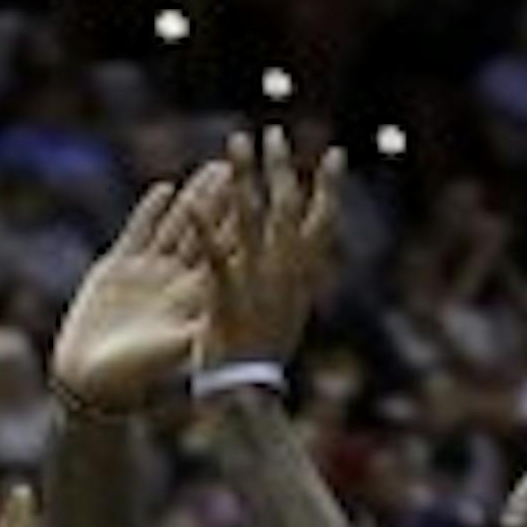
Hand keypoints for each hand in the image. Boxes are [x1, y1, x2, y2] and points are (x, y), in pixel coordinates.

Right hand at [49, 164, 226, 414]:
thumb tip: (232, 314)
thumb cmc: (135, 377)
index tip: (269, 200)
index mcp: (194, 302)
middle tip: (248, 169)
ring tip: (217, 168)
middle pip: (208, 233)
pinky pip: (138, 232)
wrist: (88, 384)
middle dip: (227, 201)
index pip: (227, 256)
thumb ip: (201, 326)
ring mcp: (146, 274)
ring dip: (196, 197)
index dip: (246, 226)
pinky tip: (165, 188)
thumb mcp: (175, 349)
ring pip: (177, 226)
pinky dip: (151, 211)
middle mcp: (175, 284)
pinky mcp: (115, 270)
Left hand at [194, 126, 342, 369]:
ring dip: (243, 177)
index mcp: (302, 276)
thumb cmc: (265, 357)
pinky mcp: (223, 299)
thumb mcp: (290, 314)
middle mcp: (284, 273)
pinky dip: (202, 231)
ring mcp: (255, 284)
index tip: (336, 155)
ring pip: (250, 219)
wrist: (248, 395)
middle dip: (280, 166)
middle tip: (272, 131)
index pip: (323, 221)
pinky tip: (190, 203)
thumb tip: (304, 259)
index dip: (330, 187)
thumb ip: (293, 282)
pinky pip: (212, 258)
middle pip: (285, 208)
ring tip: (234, 143)